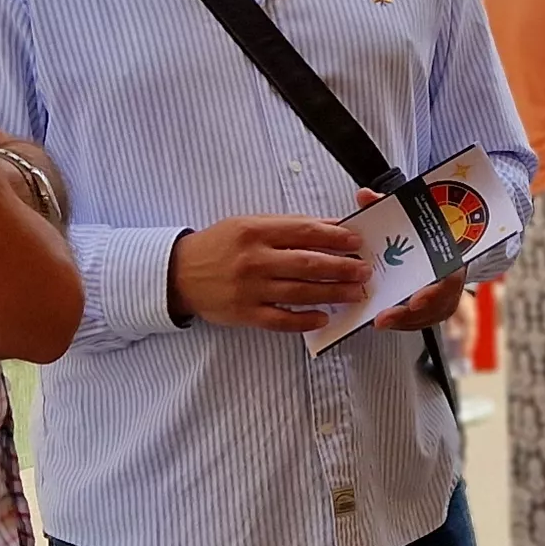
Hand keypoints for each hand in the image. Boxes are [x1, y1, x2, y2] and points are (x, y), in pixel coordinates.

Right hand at [171, 214, 370, 331]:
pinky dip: (304, 320)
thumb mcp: (250, 224)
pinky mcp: (245, 314)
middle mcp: (254, 259)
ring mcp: (250, 289)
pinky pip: (281, 320)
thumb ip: (289, 226)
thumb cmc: (220, 245)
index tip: (357, 242)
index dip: (335, 237)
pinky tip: (323, 318)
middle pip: (308, 264)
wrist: (180, 273)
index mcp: (256, 231)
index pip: (305, 232)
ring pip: (300, 293)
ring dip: (332, 293)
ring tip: (355, 294)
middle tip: (364, 271)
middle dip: (341, 268)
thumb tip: (331, 226)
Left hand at [350, 187, 471, 331]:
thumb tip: (363, 195)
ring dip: (401, 322)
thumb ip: (386, 205)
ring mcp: (444, 300)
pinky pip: (418, 321)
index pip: (448, 282)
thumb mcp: (410, 215)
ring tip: (377, 322)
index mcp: (452, 261)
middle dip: (407, 316)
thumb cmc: (427, 231)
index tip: (414, 301)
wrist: (449, 241)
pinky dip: (400, 322)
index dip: (432, 294)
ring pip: (424, 318)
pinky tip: (381, 320)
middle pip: (433, 308)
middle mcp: (451, 284)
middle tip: (382, 319)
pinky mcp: (433, 310)